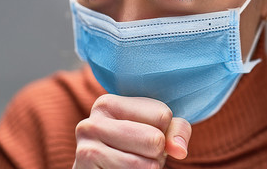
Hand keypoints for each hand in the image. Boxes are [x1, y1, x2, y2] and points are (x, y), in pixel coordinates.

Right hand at [73, 94, 191, 168]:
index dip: (164, 131)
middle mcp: (91, 123)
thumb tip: (180, 149)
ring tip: (133, 165)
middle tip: (141, 154)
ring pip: (147, 165)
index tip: (146, 135)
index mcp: (107, 103)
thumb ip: (175, 130)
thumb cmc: (133, 149)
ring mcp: (86, 149)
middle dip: (157, 153)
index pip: (162, 116)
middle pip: (154, 139)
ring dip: (149, 168)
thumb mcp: (157, 130)